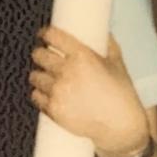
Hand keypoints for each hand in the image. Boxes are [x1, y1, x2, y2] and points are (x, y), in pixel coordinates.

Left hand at [29, 26, 149, 156]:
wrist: (119, 126)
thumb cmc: (122, 94)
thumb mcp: (118, 63)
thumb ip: (108, 44)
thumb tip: (102, 30)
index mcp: (82, 56)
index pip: (53, 36)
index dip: (45, 33)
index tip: (44, 35)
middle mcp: (67, 72)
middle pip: (39, 55)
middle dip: (40, 54)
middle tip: (44, 56)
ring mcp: (58, 92)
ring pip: (35, 76)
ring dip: (39, 75)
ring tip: (45, 77)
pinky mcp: (53, 110)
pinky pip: (35, 96)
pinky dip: (39, 94)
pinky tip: (46, 93)